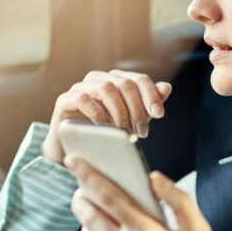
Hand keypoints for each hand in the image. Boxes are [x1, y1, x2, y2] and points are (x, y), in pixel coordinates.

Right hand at [41, 70, 172, 163]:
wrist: (74, 150)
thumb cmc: (105, 133)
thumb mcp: (132, 120)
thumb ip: (148, 104)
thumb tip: (166, 87)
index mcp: (116, 80)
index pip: (139, 79)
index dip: (151, 95)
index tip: (159, 115)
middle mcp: (98, 79)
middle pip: (125, 84)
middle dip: (137, 108)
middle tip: (141, 132)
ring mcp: (80, 88)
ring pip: (106, 88)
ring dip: (119, 111)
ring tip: (124, 131)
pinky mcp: (65, 100)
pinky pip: (84, 99)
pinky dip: (98, 113)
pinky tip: (105, 129)